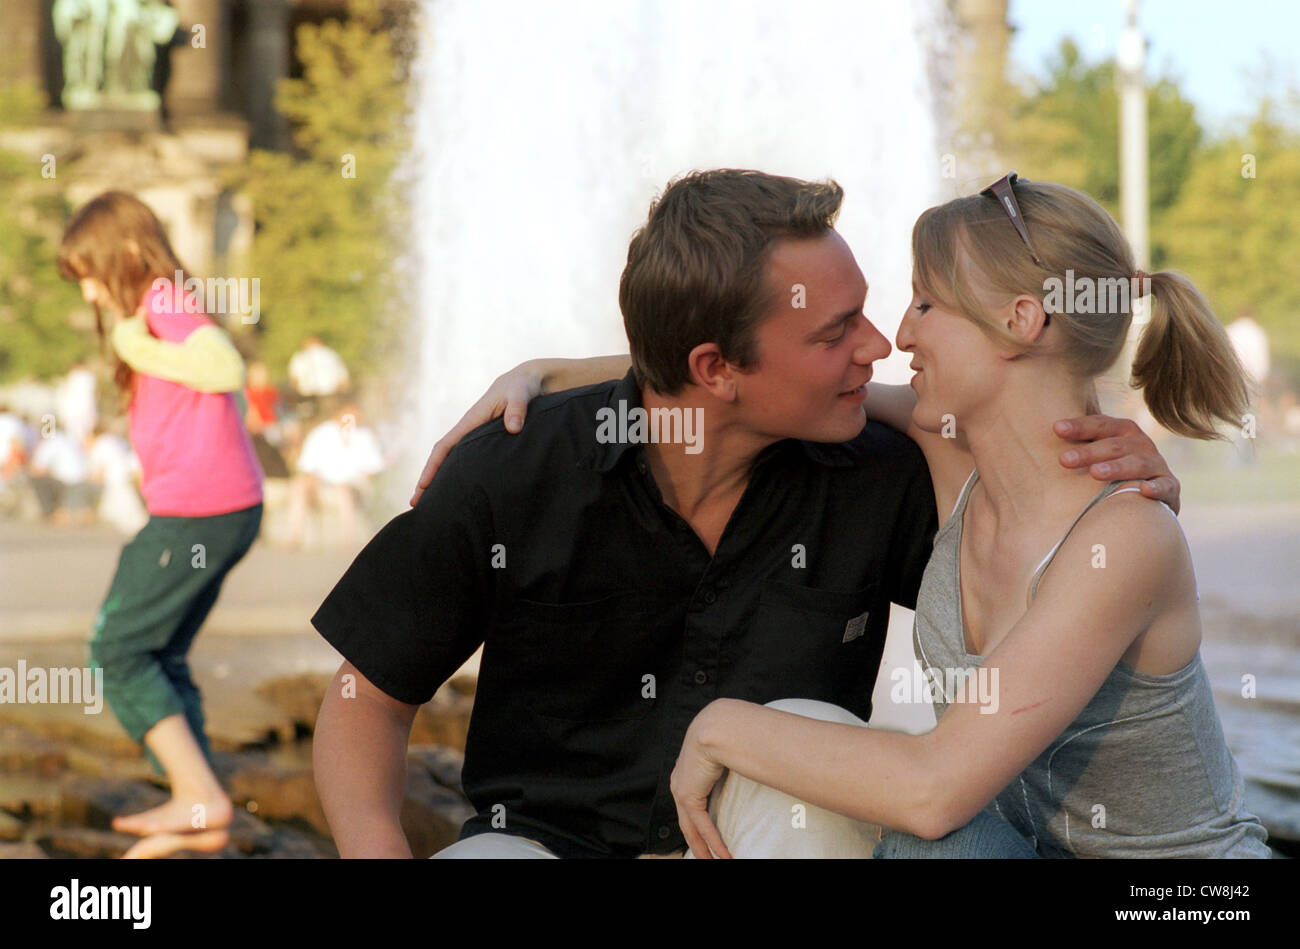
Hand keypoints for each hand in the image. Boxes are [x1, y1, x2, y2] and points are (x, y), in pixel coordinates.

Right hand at [409, 360, 544, 505]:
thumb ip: (517, 409)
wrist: (528, 381)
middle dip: (428, 479)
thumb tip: (513, 428)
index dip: (433, 466)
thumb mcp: (521, 394)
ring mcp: (476, 437)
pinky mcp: (485, 442)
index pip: (444, 446)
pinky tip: (460, 492)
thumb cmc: (522, 387)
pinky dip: (459, 475)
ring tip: (432, 505)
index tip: (423, 486)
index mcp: (471, 421)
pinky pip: (467, 461)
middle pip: (442, 458)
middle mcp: (469, 430)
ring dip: (441, 480)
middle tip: (416, 504)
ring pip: (453, 461)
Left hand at [669, 713, 732, 858]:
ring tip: (714, 861)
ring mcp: (681, 789)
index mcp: (687, 769)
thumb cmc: (727, 731)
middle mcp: (680, 780)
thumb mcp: (726, 748)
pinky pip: (701, 826)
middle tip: (707, 858)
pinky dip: (713, 842)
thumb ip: (733, 760)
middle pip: (686, 820)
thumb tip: (753, 760)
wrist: (717, 726)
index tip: (705, 834)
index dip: (697, 820)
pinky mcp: (688, 796)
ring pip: (691, 828)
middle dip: (697, 842)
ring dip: (704, 848)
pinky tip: (723, 854)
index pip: (690, 802)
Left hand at [1054, 415, 1180, 513]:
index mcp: (1123, 432)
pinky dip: (1156, 488)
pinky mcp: (1170, 488)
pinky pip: (1165, 486)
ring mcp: (1156, 465)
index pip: (1101, 425)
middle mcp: (1141, 445)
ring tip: (1095, 473)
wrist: (1151, 495)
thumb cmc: (1113, 470)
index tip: (1056, 429)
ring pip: (1138, 464)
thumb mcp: (1098, 454)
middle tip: (1063, 460)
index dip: (1080, 426)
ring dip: (1117, 468)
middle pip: (1114, 445)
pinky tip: (1144, 490)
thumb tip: (1036, 433)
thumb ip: (1078, 444)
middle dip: (1088, 452)